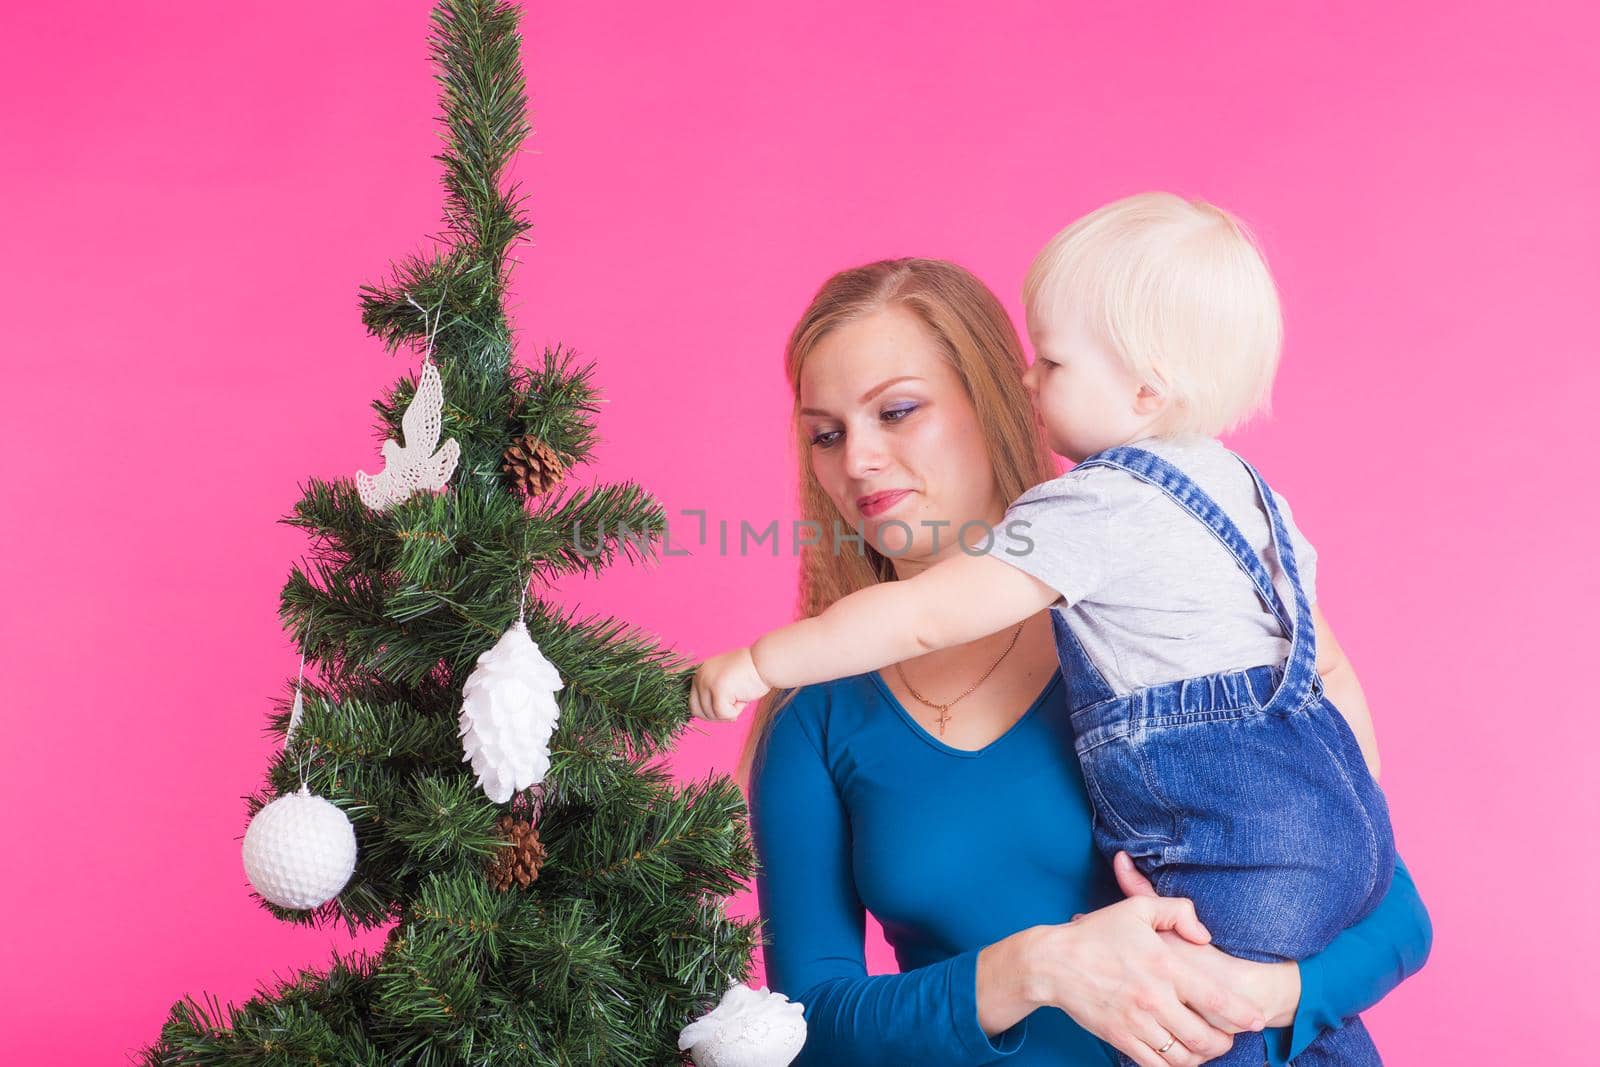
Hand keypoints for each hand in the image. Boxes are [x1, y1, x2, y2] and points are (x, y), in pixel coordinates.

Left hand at [689, 647, 770, 722]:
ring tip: (740, 696)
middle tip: (733, 709)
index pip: (693, 703)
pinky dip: (735, 712)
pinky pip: (722, 714)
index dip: (709, 712)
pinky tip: (743, 698)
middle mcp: (700, 676)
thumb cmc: (751, 673)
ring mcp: (707, 682)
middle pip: (698, 711)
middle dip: (716, 716)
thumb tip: (708, 715)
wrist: (765, 662)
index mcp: (700, 673)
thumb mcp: (725, 680)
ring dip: (728, 712)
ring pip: (711, 714)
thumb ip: (713, 693)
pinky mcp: (718, 689)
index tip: (725, 709)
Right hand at [1027, 858, 1266, 1066]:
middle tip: (1229, 1038)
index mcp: (1164, 966)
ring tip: (1205, 1048)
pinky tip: (1178, 1056)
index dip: (1242, 1015)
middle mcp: (1154, 999)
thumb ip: (1178, 912)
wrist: (1054, 963)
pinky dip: (1173, 1066)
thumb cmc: (1097, 934)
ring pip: (1182, 1056)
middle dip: (1224, 1043)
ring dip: (1201, 1057)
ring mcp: (1136, 1023)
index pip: (1215, 999)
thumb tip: (1204, 935)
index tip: (1256, 1020)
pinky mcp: (1120, 1039)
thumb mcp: (1138, 909)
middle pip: (1204, 1037)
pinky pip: (1156, 1065)